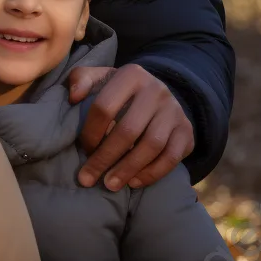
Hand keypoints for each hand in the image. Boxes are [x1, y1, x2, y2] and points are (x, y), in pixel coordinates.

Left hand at [69, 63, 193, 190]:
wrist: (159, 94)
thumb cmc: (119, 90)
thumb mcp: (99, 77)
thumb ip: (81, 79)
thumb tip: (74, 96)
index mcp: (131, 75)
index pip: (104, 107)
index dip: (91, 132)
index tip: (83, 149)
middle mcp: (156, 91)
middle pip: (128, 130)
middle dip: (105, 158)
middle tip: (88, 178)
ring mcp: (174, 111)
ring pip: (151, 146)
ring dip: (128, 169)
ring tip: (110, 184)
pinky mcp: (186, 131)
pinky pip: (171, 157)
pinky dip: (152, 173)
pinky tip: (134, 182)